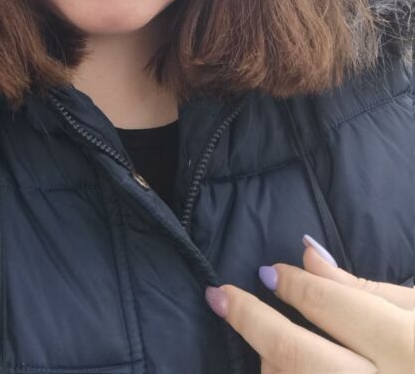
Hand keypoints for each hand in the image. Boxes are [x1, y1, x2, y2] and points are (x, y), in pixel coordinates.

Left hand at [205, 235, 414, 372]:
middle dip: (253, 323)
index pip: (336, 307)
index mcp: (413, 351)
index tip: (266, 271)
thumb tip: (308, 254)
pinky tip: (279, 371)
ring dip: (271, 368)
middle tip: (220, 297)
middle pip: (299, 358)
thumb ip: (368, 291)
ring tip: (269, 348)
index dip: (294, 285)